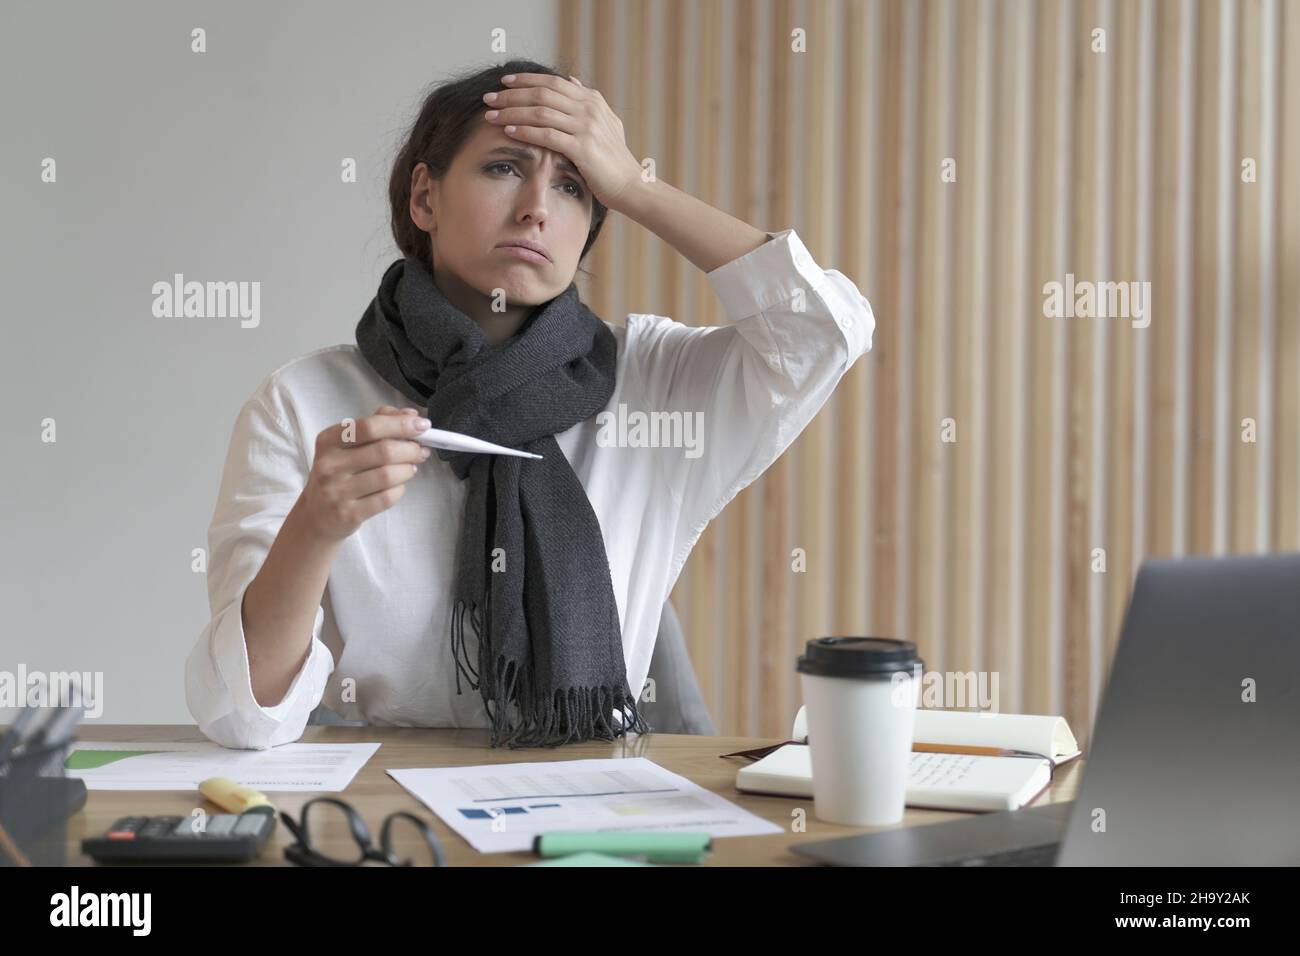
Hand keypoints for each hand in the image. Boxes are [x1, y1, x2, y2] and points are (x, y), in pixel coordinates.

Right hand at [299, 406, 431, 541]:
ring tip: (410, 468)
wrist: (315, 516)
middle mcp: (330, 464)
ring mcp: (337, 491)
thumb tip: (410, 414)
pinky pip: (387, 498)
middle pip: (383, 451)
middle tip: (421, 450)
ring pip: (388, 475)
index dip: (401, 424)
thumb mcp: (347, 446)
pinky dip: (400, 489)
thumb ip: (377, 424)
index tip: (422, 425)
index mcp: (329, 441)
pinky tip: (398, 486)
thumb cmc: (338, 474)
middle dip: (411, 449)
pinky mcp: (349, 513)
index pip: (370, 426)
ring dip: (408, 470)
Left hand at [481, 72, 642, 210]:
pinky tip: (509, 131)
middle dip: (511, 94)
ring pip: (540, 112)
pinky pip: (547, 135)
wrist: (631, 185)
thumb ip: (587, 102)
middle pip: (542, 93)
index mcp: (593, 100)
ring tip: (491, 116)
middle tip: (488, 98)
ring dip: (512, 112)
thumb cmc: (614, 160)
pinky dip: (525, 131)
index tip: (504, 82)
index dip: (526, 79)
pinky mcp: (583, 148)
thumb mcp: (606, 124)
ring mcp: (587, 127)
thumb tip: (571, 81)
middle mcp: (590, 109)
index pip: (552, 82)